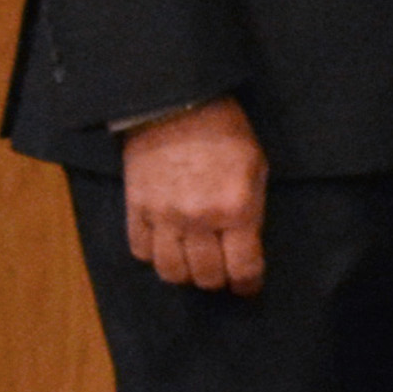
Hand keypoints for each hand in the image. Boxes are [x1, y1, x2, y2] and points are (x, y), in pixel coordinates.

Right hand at [114, 98, 269, 295]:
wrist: (176, 104)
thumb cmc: (226, 134)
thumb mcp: (257, 169)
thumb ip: (252, 211)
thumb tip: (248, 245)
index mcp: (236, 209)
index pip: (243, 268)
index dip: (247, 284)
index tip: (247, 287)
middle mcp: (199, 220)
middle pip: (206, 276)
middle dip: (218, 280)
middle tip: (221, 273)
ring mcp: (163, 217)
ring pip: (170, 272)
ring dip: (185, 275)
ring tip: (193, 265)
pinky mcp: (135, 209)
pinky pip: (141, 251)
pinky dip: (153, 256)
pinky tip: (165, 247)